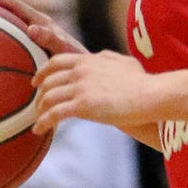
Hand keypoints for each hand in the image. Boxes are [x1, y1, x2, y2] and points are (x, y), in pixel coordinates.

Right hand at [0, 0, 86, 59]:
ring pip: (10, 26)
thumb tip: (31, 29)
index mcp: (42, 22)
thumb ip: (51, 39)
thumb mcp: (65, 50)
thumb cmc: (77, 62)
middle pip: (9, 11)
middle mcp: (36, 26)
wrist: (85, 74)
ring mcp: (34, 37)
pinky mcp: (33, 48)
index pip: (15, 5)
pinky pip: (12, 41)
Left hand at [31, 51, 154, 135]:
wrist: (150, 95)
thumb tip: (100, 57)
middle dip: (40, 94)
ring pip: (49, 97)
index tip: (36, 82)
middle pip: (49, 81)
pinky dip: (43, 122)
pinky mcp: (83, 106)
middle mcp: (80, 72)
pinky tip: (39, 129)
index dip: (42, 72)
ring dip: (40, 109)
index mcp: (88, 60)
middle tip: (37, 105)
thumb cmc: (142, 82)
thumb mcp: (122, 62)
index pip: (56, 62)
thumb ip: (107, 58)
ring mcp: (80, 88)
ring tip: (38, 119)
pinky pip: (55, 114)